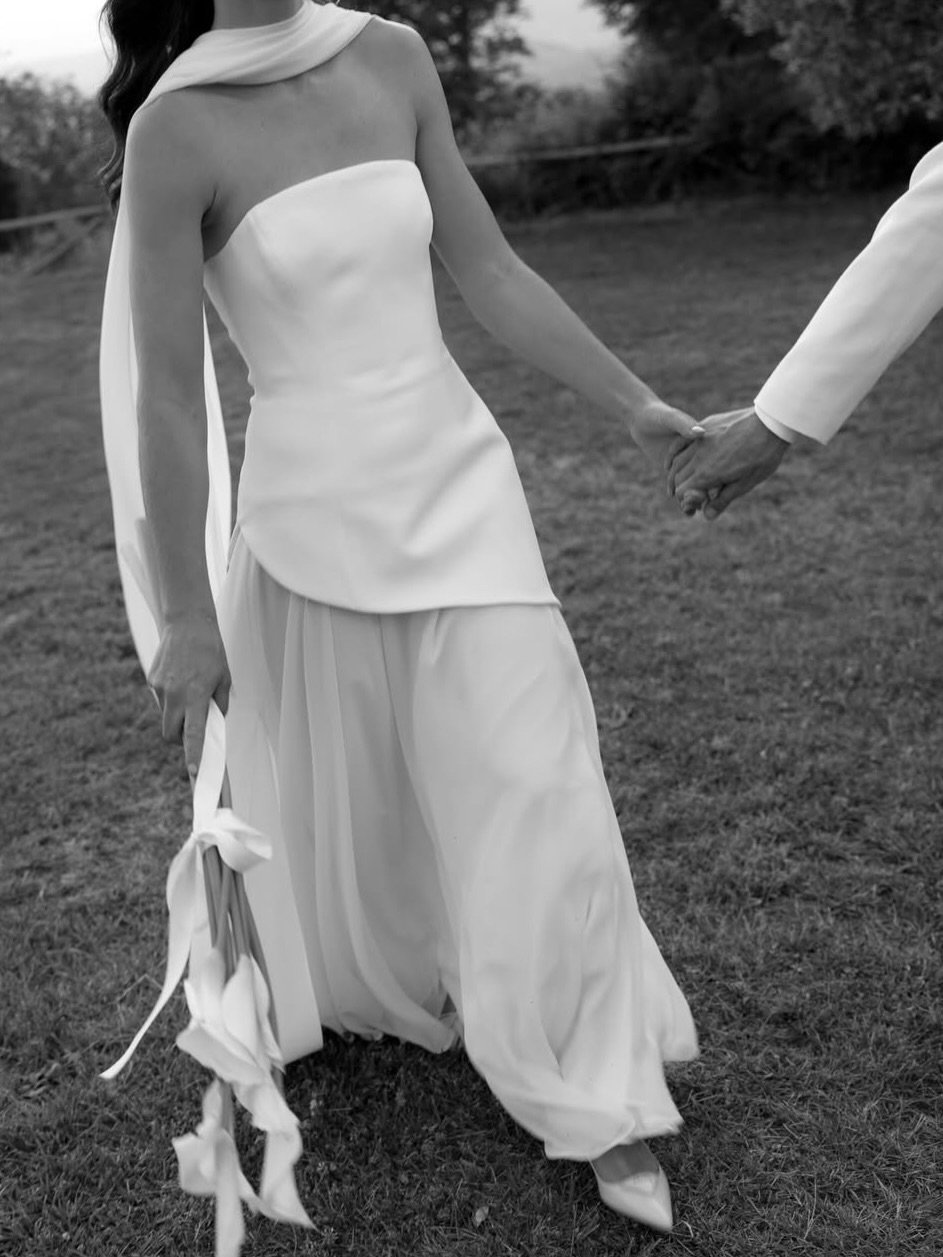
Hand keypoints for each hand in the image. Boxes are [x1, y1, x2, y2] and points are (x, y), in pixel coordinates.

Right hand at [147, 610, 230, 783]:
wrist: (187, 622)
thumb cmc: (211, 652)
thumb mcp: (223, 678)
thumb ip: (218, 705)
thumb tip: (212, 725)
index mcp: (195, 695)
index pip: (193, 733)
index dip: (193, 754)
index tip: (194, 771)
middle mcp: (174, 695)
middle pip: (171, 734)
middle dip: (180, 737)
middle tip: (193, 724)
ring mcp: (159, 688)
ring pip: (165, 716)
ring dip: (176, 715)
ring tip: (189, 690)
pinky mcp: (151, 680)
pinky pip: (161, 699)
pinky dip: (170, 697)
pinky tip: (179, 677)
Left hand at [629, 399, 704, 507]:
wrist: (641, 420)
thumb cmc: (658, 416)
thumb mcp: (672, 418)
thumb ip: (685, 425)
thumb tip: (699, 433)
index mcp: (702, 442)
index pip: (714, 461)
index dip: (716, 474)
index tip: (712, 488)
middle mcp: (698, 455)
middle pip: (707, 478)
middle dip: (706, 492)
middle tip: (703, 504)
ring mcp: (688, 465)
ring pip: (696, 486)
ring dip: (697, 499)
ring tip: (694, 510)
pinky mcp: (676, 473)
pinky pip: (684, 489)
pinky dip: (686, 500)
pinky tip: (688, 511)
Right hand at [668, 407, 787, 518]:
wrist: (771, 423)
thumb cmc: (762, 456)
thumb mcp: (746, 483)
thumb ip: (723, 499)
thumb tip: (707, 516)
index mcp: (707, 474)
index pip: (681, 492)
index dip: (685, 502)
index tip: (695, 507)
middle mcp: (698, 457)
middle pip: (677, 478)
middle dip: (681, 489)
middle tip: (693, 496)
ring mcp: (699, 440)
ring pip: (677, 460)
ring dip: (676, 473)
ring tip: (685, 480)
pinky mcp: (704, 426)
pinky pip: (681, 441)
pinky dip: (675, 453)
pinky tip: (676, 459)